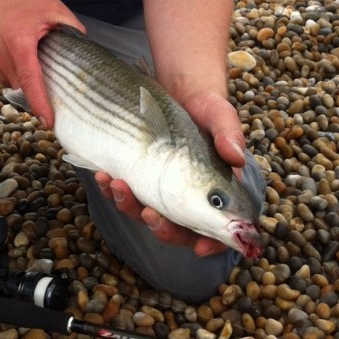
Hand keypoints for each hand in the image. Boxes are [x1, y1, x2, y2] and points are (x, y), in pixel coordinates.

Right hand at [0, 0, 84, 127]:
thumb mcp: (49, 6)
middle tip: (69, 90)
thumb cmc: (14, 4)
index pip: (31, 83)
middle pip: (31, 90)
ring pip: (26, 88)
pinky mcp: (1, 73)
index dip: (41, 104)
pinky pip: (20, 83)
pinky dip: (31, 78)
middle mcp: (9, 65)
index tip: (49, 123)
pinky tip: (37, 63)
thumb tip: (85, 40)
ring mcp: (2, 71)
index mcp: (21, 49)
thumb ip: (70, 24)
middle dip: (48, 93)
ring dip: (39, 83)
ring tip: (51, 68)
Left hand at [94, 91, 246, 255]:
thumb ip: (228, 135)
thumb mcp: (220, 116)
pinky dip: (113, 189)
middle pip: (177, 228)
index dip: (211, 242)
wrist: (180, 91)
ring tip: (116, 185)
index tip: (200, 247)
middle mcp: (188, 196)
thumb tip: (236, 157)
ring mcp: (161, 188)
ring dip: (129, 206)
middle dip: (161, 227)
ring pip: (145, 212)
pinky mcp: (140, 175)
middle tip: (149, 214)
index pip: (217, 227)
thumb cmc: (207, 107)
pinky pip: (126, 192)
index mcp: (215, 191)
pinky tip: (103, 176)